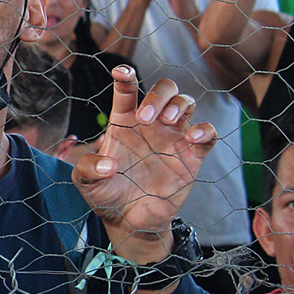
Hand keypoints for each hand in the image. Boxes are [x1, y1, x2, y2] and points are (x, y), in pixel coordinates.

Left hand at [74, 67, 216, 236]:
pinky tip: (192, 138)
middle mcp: (152, 125)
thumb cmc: (106, 194)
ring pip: (186, 103)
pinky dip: (205, 130)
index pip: (128, 91)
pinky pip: (208, 133)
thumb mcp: (86, 182)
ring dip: (179, 105)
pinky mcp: (191, 157)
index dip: (126, 76)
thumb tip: (108, 164)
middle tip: (146, 116)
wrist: (129, 221)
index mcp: (124, 122)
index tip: (120, 72)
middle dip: (159, 94)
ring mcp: (173, 138)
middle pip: (165, 89)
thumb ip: (88, 169)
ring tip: (167, 122)